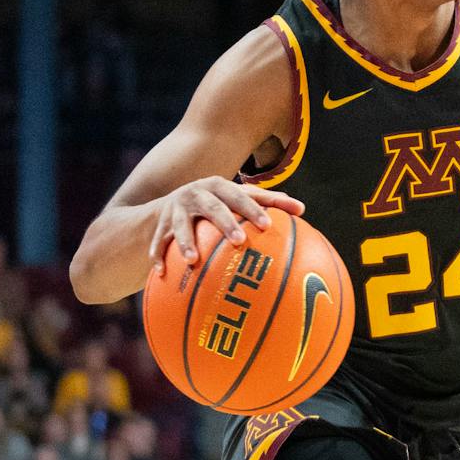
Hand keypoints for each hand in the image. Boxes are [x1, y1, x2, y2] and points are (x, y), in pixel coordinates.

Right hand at [148, 178, 304, 277]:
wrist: (172, 202)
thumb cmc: (218, 203)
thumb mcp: (238, 198)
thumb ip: (268, 201)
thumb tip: (302, 209)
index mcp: (219, 187)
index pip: (240, 196)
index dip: (254, 209)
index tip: (268, 225)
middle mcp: (196, 194)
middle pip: (213, 207)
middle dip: (225, 223)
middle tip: (238, 241)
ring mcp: (176, 210)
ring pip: (180, 226)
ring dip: (185, 242)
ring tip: (192, 260)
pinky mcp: (160, 226)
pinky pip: (158, 243)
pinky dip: (158, 256)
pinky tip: (161, 273)